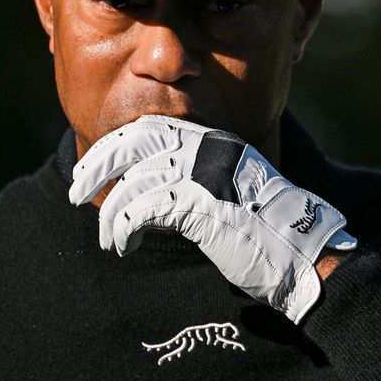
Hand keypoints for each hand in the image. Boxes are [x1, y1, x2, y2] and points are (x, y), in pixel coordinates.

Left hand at [69, 115, 356, 322]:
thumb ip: (198, 179)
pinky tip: (125, 243)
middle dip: (98, 164)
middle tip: (76, 189)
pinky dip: (125, 227)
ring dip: (111, 213)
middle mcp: (208, 150)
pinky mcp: (200, 206)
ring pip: (135, 181)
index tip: (93, 165)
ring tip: (108, 238)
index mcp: (215, 142)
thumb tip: (152, 187)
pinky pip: (143, 209)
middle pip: (134, 141)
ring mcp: (205, 176)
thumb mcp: (232, 190)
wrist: (304, 253)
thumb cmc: (269, 231)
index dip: (116, 145)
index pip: (151, 128)